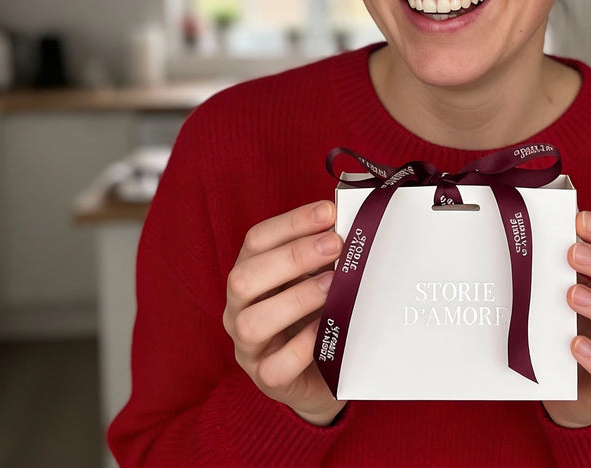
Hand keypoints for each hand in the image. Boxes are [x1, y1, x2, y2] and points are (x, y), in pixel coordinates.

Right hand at [223, 200, 346, 426]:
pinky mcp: (267, 379)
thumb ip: (324, 252)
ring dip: (296, 298)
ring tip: (333, 284)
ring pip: (251, 322)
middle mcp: (240, 308)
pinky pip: (276, 366)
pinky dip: (302, 345)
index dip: (291, 223)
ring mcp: (249, 346)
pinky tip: (325, 328)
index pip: (256, 240)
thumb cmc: (316, 312)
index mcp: (250, 274)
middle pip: (243, 278)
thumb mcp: (316, 275)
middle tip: (335, 244)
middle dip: (292, 257)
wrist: (322, 372)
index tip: (328, 212)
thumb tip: (351, 222)